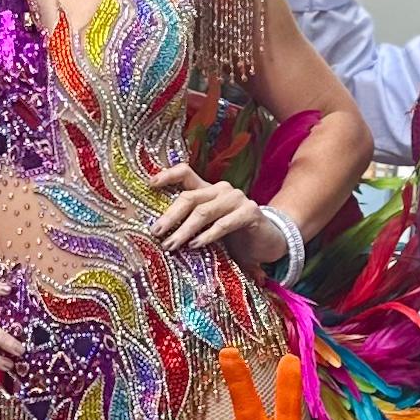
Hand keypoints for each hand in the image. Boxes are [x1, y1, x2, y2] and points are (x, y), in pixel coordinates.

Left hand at [150, 164, 278, 259]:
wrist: (269, 242)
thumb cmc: (234, 237)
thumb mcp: (209, 229)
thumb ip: (190, 225)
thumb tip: (158, 234)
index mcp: (208, 190)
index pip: (185, 173)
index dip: (167, 176)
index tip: (150, 185)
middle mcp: (221, 190)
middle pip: (189, 197)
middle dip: (170, 216)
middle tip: (156, 232)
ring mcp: (236, 199)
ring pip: (203, 211)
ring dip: (185, 229)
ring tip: (171, 245)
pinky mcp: (250, 212)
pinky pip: (224, 224)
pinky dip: (208, 235)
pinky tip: (196, 245)